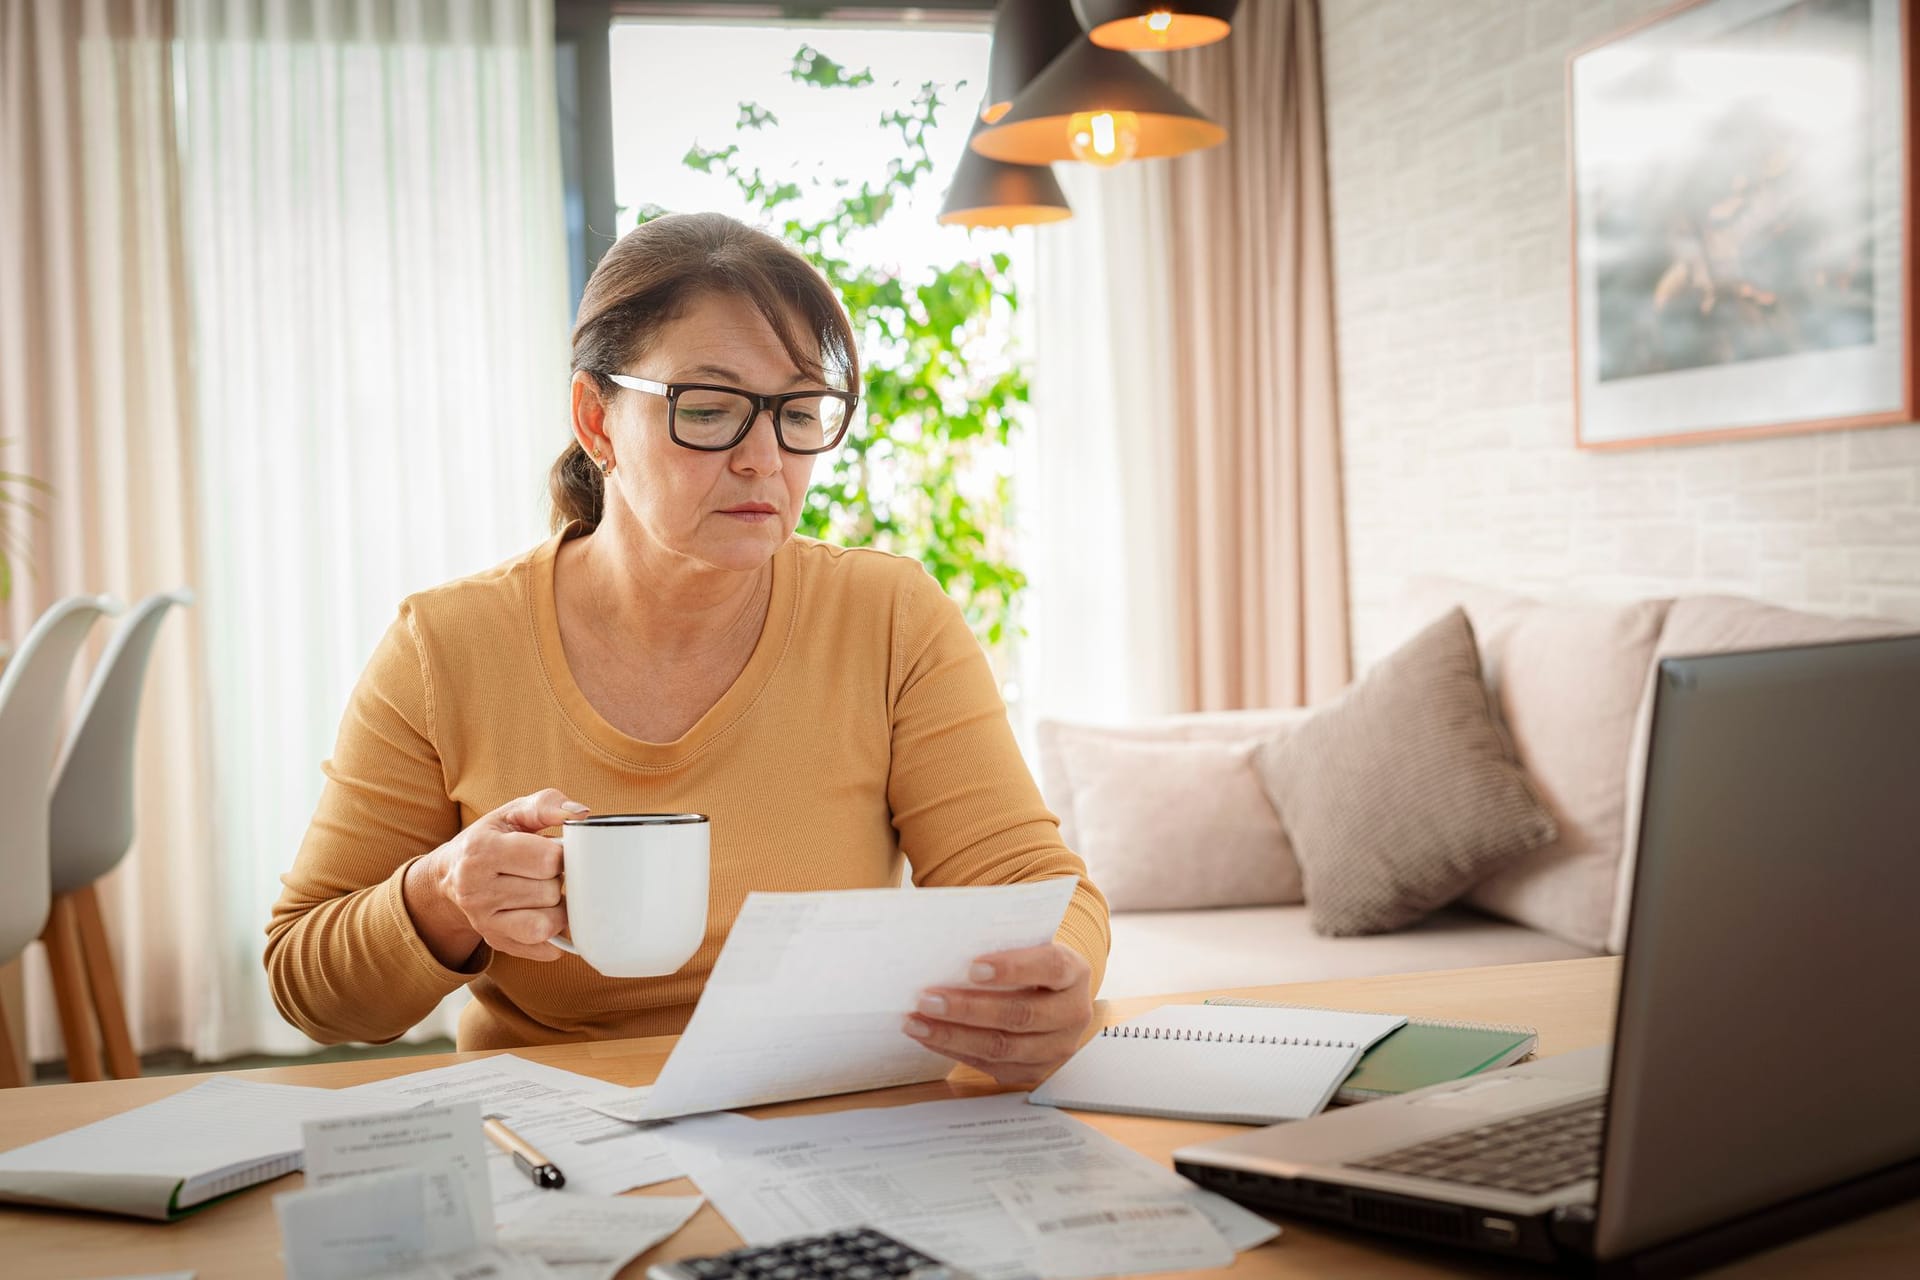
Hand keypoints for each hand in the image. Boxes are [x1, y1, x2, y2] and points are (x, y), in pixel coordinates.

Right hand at [404, 788, 587, 966]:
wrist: (452, 875)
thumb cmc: (492, 838)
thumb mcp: (512, 812)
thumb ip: (546, 805)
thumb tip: (580, 813)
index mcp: (482, 850)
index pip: (547, 860)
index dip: (560, 855)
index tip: (551, 851)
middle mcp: (476, 889)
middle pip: (549, 892)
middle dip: (556, 880)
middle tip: (543, 873)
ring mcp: (484, 921)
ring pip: (548, 924)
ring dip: (557, 908)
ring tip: (545, 893)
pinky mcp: (496, 943)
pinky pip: (544, 949)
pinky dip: (555, 935)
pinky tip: (545, 914)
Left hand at [903, 943, 1094, 1086]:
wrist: (1052, 996)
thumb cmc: (1029, 963)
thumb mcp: (1027, 945)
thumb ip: (1000, 944)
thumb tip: (946, 946)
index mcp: (1075, 971)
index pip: (1050, 968)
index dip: (1012, 968)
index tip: (972, 966)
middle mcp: (1072, 1013)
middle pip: (1021, 1014)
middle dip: (968, 1009)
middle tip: (927, 999)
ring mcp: (1056, 1047)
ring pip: (1003, 1047)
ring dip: (953, 1036)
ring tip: (917, 1022)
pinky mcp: (1034, 1071)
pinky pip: (991, 1065)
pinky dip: (956, 1051)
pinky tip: (929, 1037)